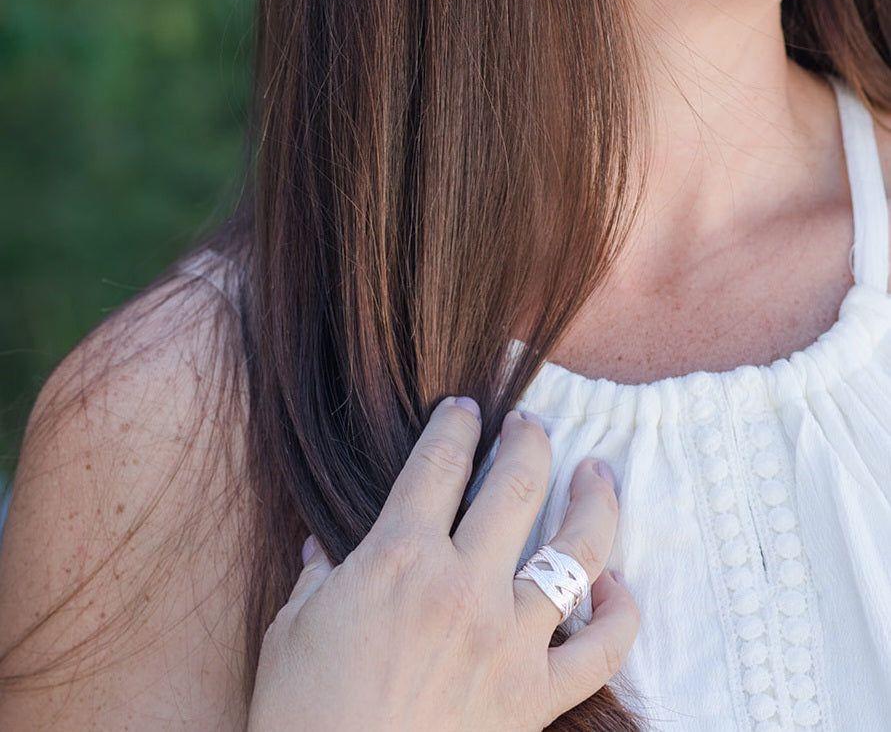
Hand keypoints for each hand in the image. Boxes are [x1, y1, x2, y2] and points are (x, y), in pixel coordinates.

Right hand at [246, 396, 638, 731]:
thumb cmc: (305, 718)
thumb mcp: (291, 632)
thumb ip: (318, 576)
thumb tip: (323, 544)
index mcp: (396, 558)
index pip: (436, 464)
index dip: (454, 426)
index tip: (465, 408)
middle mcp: (462, 585)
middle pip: (514, 485)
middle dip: (528, 440)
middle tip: (533, 423)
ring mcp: (508, 640)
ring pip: (575, 550)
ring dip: (594, 501)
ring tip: (598, 472)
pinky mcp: (536, 696)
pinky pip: (602, 650)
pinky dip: (619, 614)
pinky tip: (616, 586)